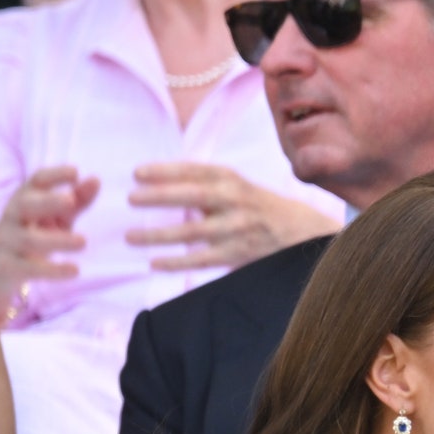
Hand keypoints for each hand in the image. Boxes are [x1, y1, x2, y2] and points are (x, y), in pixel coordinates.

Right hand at [0, 166, 99, 321]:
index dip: (53, 175)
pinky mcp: (8, 267)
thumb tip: (96, 180)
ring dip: (57, 240)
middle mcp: (13, 217)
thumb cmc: (31, 234)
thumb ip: (76, 201)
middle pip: (25, 205)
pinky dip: (53, 270)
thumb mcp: (55, 217)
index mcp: (25, 200)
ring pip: (29, 239)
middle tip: (71, 200)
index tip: (75, 172)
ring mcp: (8, 242)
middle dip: (47, 201)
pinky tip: (75, 270)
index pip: (35, 182)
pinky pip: (29, 268)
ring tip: (83, 241)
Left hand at [126, 163, 338, 270]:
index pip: (194, 172)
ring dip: (158, 234)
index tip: (137, 173)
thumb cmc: (259, 208)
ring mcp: (238, 229)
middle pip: (192, 197)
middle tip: (130, 198)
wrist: (303, 232)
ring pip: (192, 231)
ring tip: (130, 237)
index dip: (165, 171)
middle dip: (159, 197)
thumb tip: (157, 186)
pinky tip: (155, 262)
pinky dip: (178, 261)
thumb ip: (205, 185)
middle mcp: (235, 201)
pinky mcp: (239, 254)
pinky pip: (203, 259)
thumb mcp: (237, 187)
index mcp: (232, 180)